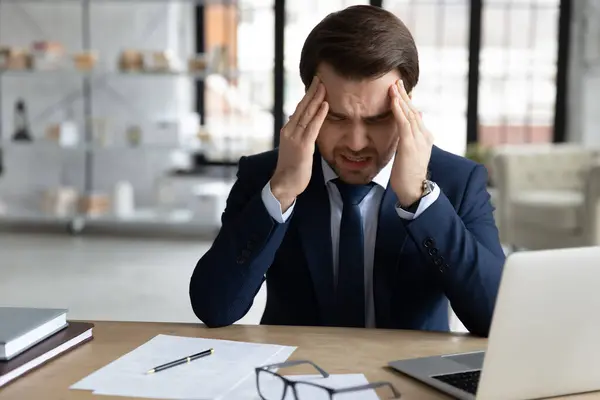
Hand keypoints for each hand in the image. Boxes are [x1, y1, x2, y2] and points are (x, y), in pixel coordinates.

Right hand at [271, 76, 328, 211]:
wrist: (284, 184)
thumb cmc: (291, 168)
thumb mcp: (293, 147)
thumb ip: (297, 133)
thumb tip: (297, 119)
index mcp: (288, 130)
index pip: (299, 109)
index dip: (308, 96)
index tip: (316, 84)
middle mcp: (289, 131)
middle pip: (302, 107)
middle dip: (312, 92)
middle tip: (320, 78)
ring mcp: (295, 138)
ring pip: (307, 114)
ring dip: (316, 99)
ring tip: (324, 86)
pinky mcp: (302, 146)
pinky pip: (312, 127)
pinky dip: (319, 115)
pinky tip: (325, 105)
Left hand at [389, 79, 433, 207]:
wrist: (414, 189)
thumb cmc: (410, 173)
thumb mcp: (414, 151)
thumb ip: (415, 135)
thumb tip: (419, 117)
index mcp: (425, 137)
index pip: (416, 115)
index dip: (408, 101)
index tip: (401, 90)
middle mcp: (424, 135)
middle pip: (414, 110)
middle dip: (404, 95)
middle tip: (396, 81)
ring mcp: (418, 140)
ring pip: (409, 114)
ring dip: (400, 98)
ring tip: (393, 86)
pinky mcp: (409, 145)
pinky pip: (403, 123)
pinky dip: (398, 110)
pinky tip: (393, 100)